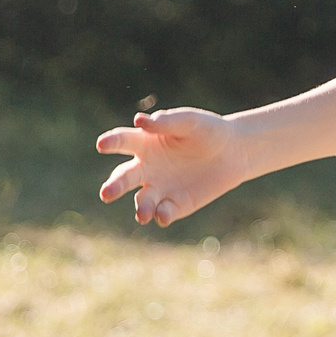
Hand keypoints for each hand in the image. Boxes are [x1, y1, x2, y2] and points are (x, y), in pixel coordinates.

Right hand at [95, 108, 243, 227]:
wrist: (234, 152)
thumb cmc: (207, 131)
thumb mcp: (190, 121)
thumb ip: (166, 122)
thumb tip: (139, 121)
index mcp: (144, 143)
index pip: (122, 141)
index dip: (111, 142)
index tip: (102, 144)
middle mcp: (146, 168)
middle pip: (124, 178)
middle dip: (114, 186)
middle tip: (106, 194)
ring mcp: (159, 189)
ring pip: (142, 200)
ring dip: (141, 207)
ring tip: (143, 213)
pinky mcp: (175, 205)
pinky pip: (164, 212)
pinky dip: (162, 215)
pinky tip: (164, 215)